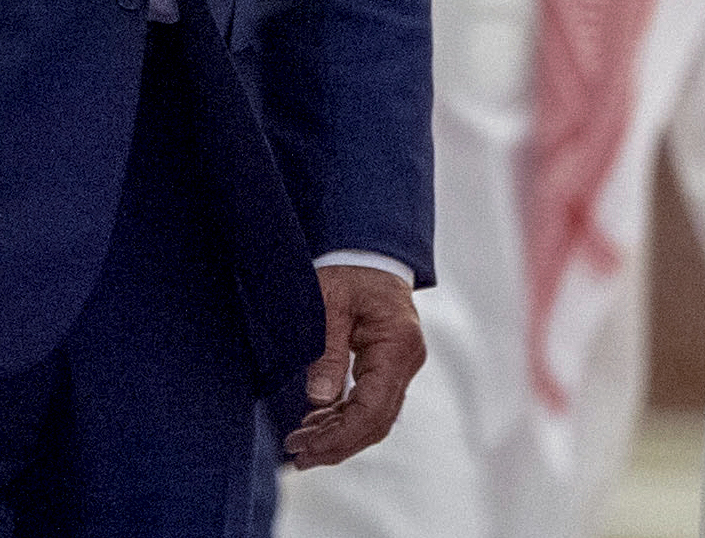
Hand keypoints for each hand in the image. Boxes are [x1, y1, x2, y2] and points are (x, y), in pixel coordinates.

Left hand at [284, 264, 424, 469]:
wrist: (369, 251)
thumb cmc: (350, 270)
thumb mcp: (328, 303)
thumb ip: (326, 351)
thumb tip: (319, 400)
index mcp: (397, 344)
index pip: (374, 409)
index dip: (341, 436)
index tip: (307, 448)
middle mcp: (407, 359)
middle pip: (377, 421)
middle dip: (337, 444)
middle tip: (297, 454)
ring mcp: (401, 364)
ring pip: (375, 417)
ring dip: (339, 435)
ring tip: (299, 443)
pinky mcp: (390, 365)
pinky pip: (371, 402)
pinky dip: (344, 418)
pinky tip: (316, 424)